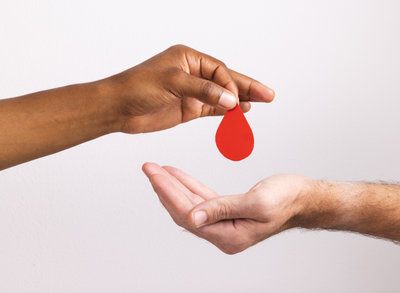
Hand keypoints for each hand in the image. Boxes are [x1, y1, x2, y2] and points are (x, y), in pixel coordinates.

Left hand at [104, 44, 274, 132]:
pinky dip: (226, 111)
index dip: (231, 84)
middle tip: (269, 95)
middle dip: (247, 87)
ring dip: (240, 100)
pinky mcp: (188, 108)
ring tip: (260, 103)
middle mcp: (192, 73)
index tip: (236, 99)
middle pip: (226, 80)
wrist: (117, 108)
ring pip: (222, 95)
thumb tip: (231, 99)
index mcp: (188, 59)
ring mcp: (191, 92)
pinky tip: (239, 112)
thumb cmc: (137, 88)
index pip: (219, 70)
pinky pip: (212, 108)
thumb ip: (203, 91)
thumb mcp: (171, 83)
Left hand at [142, 163, 340, 253]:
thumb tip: (193, 217)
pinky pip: (202, 199)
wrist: (304, 198)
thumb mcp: (257, 202)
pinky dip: (189, 186)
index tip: (154, 175)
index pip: (189, 215)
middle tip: (148, 169)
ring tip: (156, 170)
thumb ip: (223, 209)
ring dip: (173, 187)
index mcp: (229, 236)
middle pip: (185, 211)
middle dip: (165, 189)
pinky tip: (177, 175)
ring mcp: (224, 224)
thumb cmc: (288, 199)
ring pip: (190, 205)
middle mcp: (223, 234)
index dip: (169, 194)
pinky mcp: (228, 213)